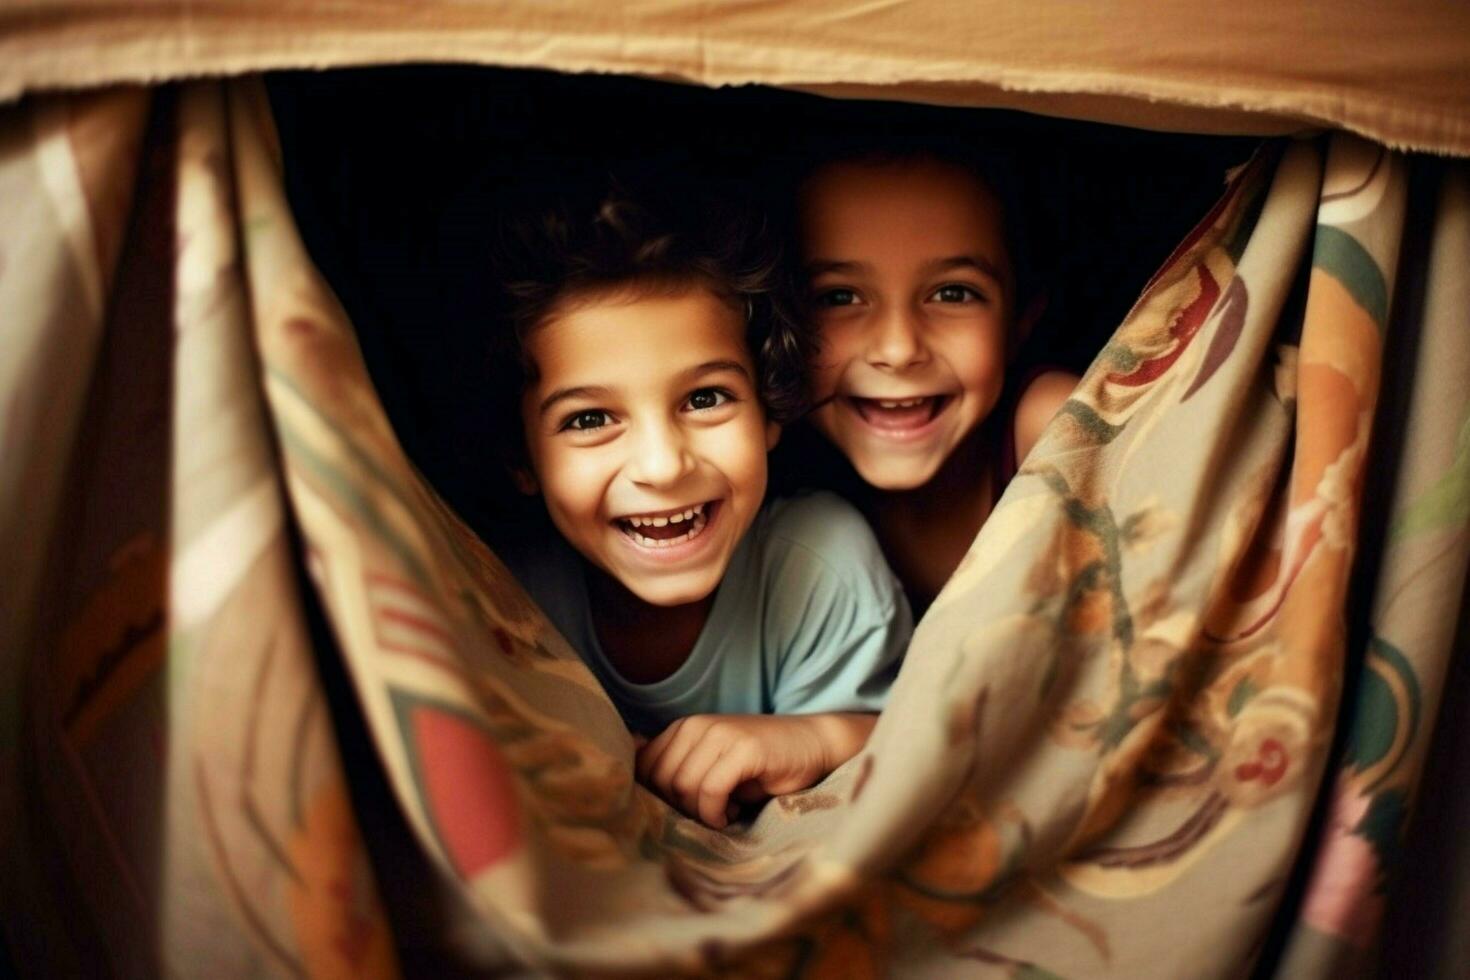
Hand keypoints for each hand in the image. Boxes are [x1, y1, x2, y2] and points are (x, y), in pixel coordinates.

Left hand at [636, 713, 874, 828]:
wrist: (811, 744)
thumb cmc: (760, 765)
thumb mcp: (712, 766)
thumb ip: (679, 772)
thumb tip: (637, 790)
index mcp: (683, 728)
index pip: (645, 768)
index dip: (659, 799)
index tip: (686, 811)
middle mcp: (696, 725)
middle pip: (662, 781)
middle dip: (681, 808)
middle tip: (709, 815)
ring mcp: (720, 733)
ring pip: (684, 787)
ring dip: (701, 813)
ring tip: (725, 813)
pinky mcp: (743, 748)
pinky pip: (711, 790)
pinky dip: (717, 812)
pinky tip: (733, 815)